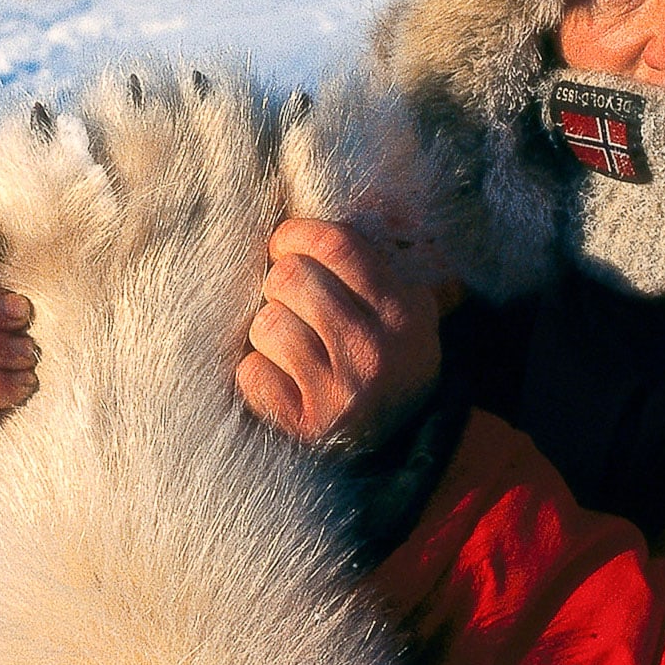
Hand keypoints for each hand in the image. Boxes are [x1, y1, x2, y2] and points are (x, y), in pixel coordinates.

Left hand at [237, 220, 454, 445]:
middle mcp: (374, 352)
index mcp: (404, 314)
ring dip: (268, 333)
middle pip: (291, 277)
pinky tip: (280, 384)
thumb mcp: (413, 319)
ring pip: (267, 323)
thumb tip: (390, 202)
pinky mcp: (303, 428)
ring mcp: (339, 393)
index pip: (337, 245)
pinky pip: (252, 372)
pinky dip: (257, 374)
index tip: (285, 244)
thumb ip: (395, 268)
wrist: (394, 461)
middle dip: (280, 286)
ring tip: (289, 349)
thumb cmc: (391, 371)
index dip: (297, 235)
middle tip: (289, 303)